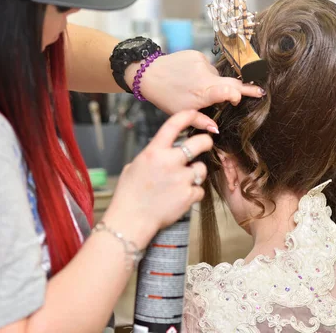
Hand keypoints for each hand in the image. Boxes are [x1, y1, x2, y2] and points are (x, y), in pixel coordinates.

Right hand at [103, 110, 212, 247]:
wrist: (131, 219)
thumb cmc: (129, 194)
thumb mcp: (135, 165)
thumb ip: (153, 155)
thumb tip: (165, 150)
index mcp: (154, 151)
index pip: (174, 124)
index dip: (190, 115)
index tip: (197, 115)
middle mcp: (169, 162)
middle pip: (200, 142)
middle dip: (206, 142)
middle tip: (204, 145)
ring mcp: (181, 179)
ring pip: (201, 168)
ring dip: (196, 173)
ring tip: (182, 182)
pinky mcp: (188, 196)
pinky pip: (199, 189)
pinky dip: (193, 193)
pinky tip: (180, 197)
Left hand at [126, 50, 265, 132]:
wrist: (149, 74)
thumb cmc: (166, 97)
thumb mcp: (182, 112)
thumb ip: (201, 120)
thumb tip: (216, 130)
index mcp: (202, 93)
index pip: (228, 91)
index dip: (242, 93)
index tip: (256, 94)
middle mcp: (204, 76)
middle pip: (231, 82)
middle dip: (245, 87)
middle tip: (258, 90)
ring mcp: (201, 63)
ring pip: (216, 75)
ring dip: (213, 82)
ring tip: (196, 88)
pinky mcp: (197, 54)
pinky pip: (207, 67)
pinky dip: (204, 73)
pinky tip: (192, 77)